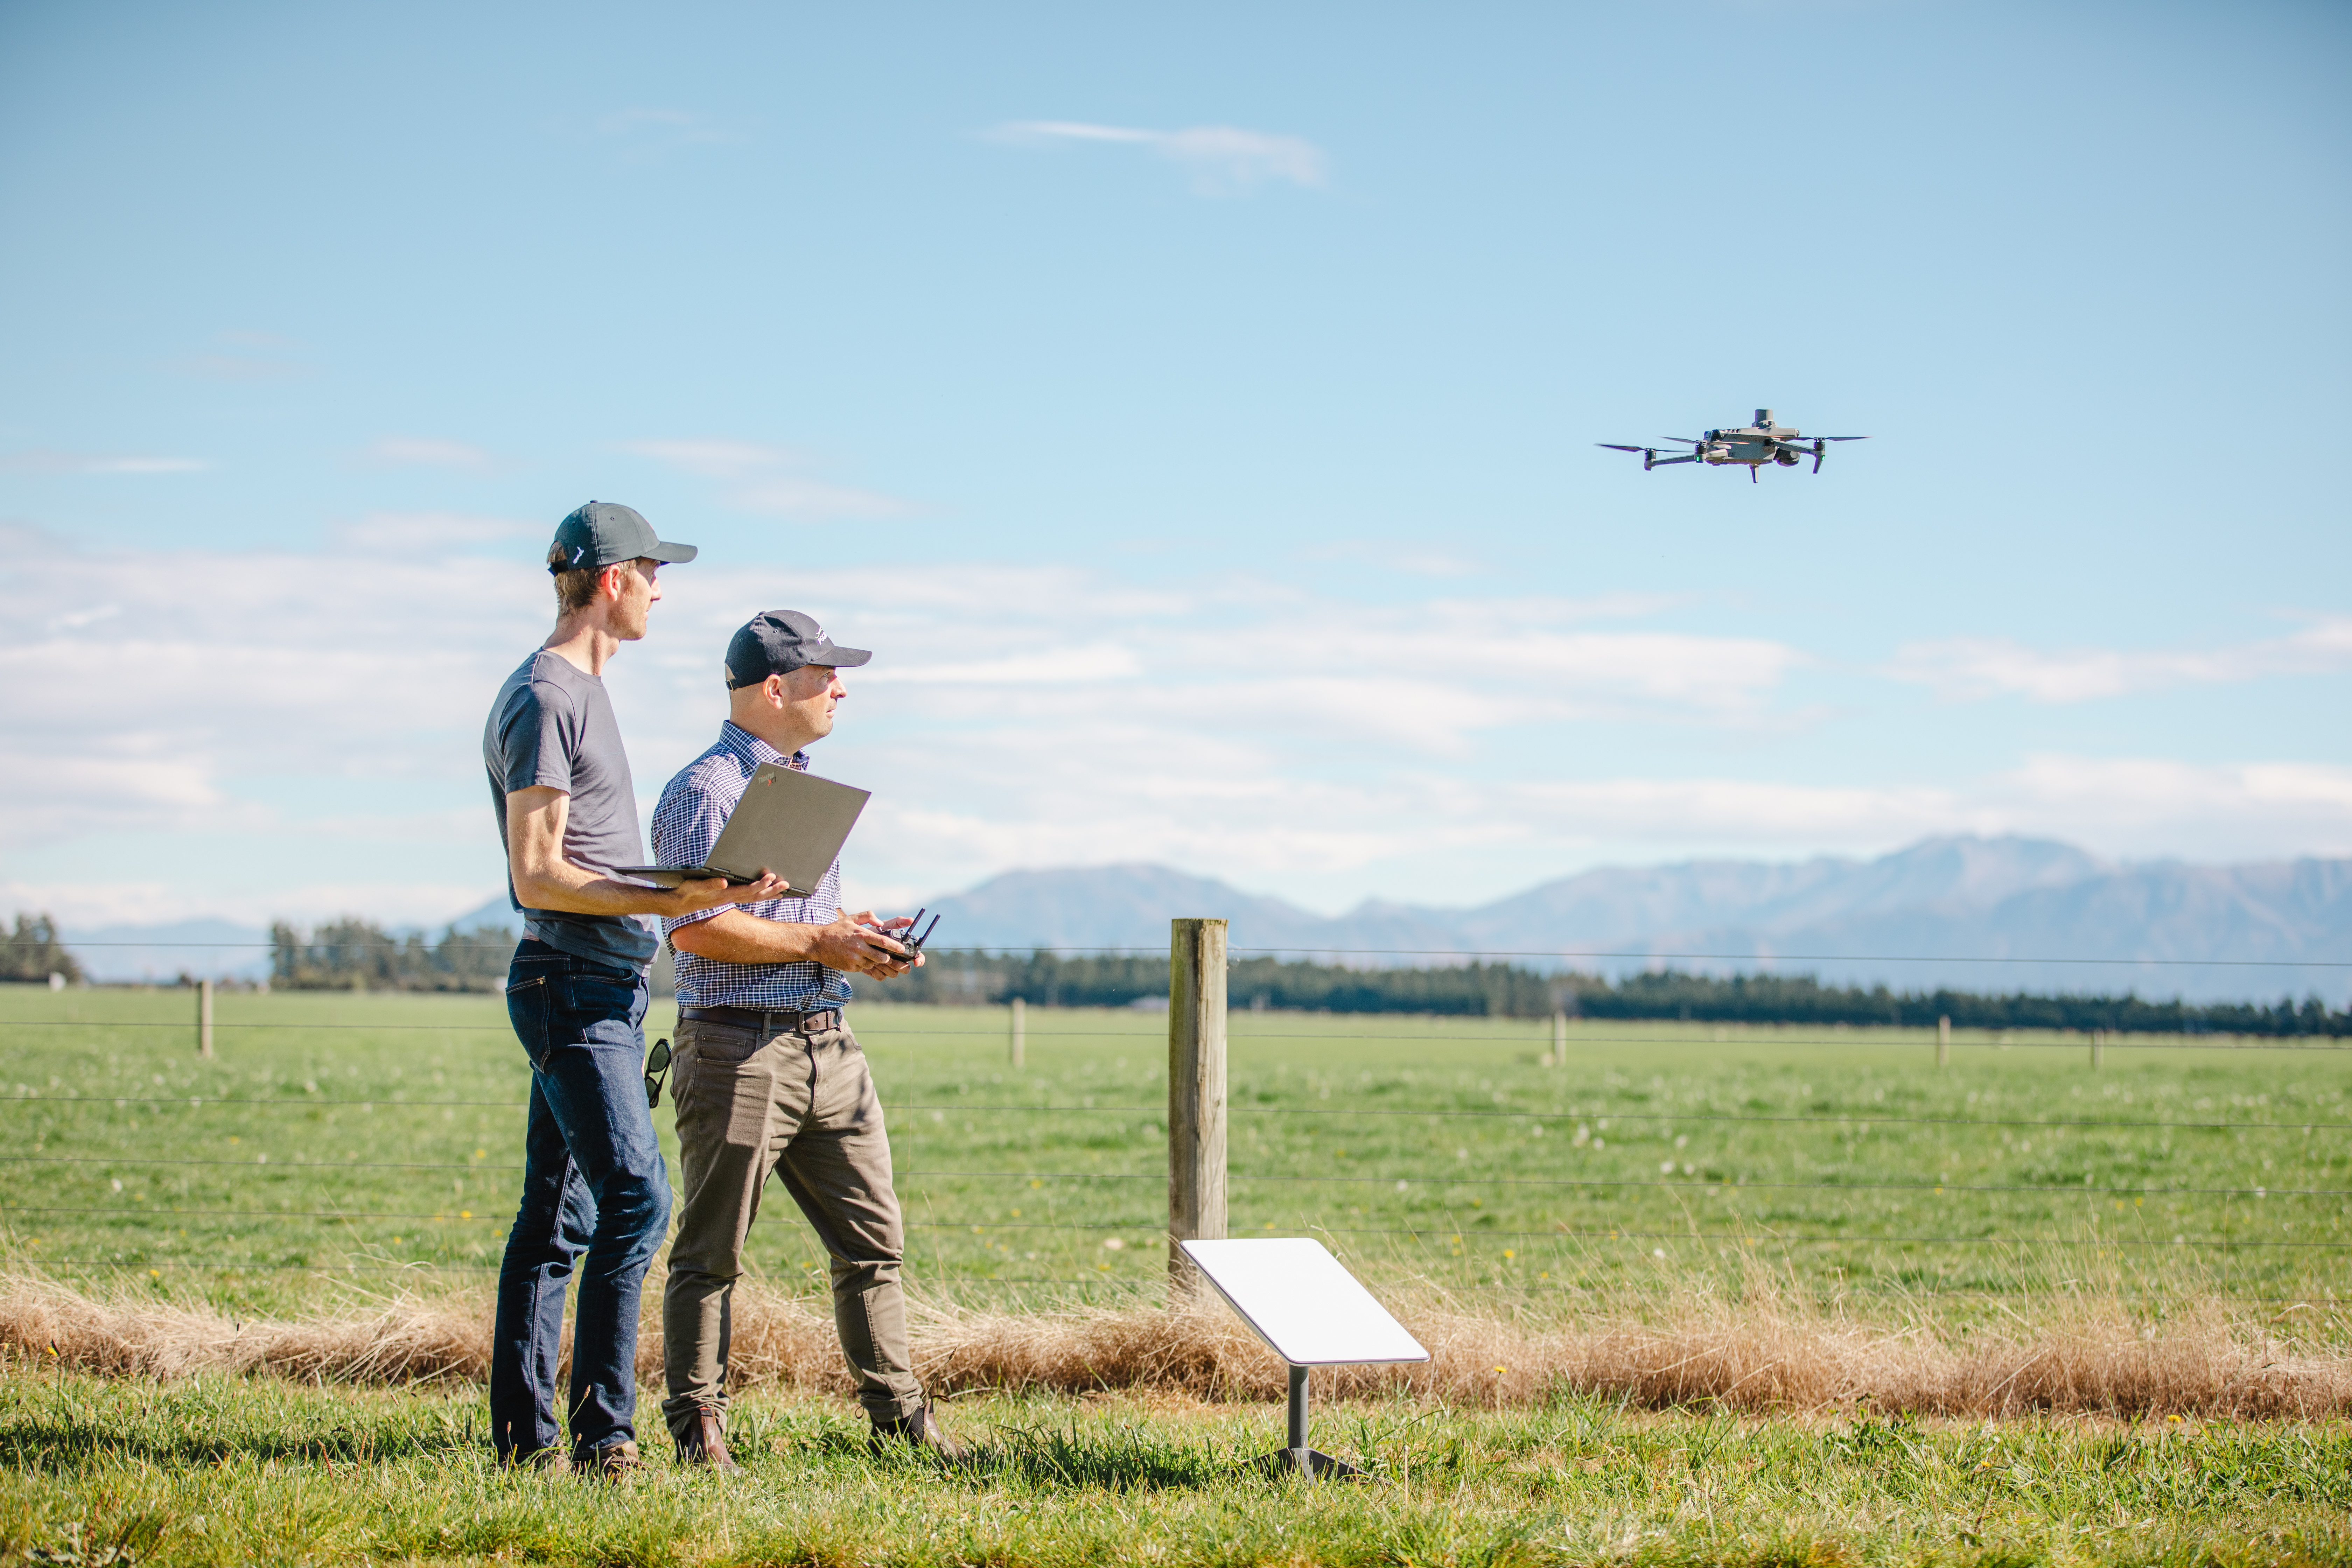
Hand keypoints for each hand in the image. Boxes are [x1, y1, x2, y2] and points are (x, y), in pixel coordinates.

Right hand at [665, 871, 789, 915]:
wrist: (679, 904)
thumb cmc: (687, 892)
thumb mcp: (695, 887)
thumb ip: (709, 885)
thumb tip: (724, 882)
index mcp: (725, 894)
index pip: (747, 890)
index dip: (760, 885)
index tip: (771, 878)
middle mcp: (731, 897)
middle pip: (755, 895)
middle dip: (771, 889)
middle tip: (786, 883)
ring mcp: (731, 899)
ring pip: (754, 897)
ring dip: (769, 892)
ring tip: (784, 887)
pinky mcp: (729, 898)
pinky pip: (750, 897)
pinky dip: (761, 894)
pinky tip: (769, 892)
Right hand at [812, 909, 917, 976]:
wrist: (817, 942)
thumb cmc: (836, 930)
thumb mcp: (851, 918)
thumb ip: (867, 916)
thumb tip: (880, 922)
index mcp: (861, 935)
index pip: (882, 941)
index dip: (894, 946)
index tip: (901, 949)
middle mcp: (859, 947)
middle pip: (881, 957)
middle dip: (886, 957)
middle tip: (885, 955)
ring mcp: (853, 958)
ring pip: (872, 964)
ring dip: (873, 961)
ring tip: (867, 954)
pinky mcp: (849, 967)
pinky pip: (862, 968)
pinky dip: (862, 965)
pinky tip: (856, 958)